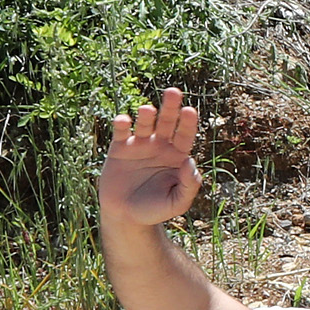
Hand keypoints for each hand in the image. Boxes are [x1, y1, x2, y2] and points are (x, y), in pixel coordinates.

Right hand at [99, 88, 206, 230]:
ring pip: (144, 124)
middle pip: (167, 122)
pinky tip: (124, 120)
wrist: (127, 217)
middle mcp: (160, 145)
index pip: (185, 134)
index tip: (190, 111)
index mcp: (177, 155)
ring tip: (147, 110)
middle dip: (170, 107)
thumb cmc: (156, 209)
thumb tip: (189, 162)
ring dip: (146, 115)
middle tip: (173, 92)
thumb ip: (189, 185)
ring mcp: (139, 145)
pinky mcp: (119, 149)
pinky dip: (122, 125)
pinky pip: (121, 133)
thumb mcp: (178, 202)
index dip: (188, 123)